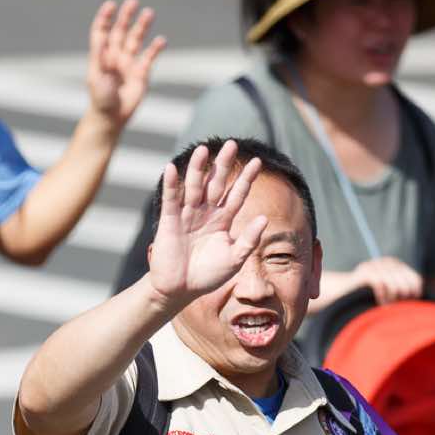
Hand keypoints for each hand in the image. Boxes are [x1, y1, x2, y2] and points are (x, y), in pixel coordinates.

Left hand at [82, 0, 165, 129]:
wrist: (112, 117)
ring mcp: (129, 63)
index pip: (102, 31)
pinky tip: (161, 40)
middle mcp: (115, 56)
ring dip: (142, 26)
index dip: (105, 17)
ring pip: (136, 39)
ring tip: (149, 12)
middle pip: (121, 30)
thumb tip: (101, 38)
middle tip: (133, 1)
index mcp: (101, 55)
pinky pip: (149, 56)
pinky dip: (155, 48)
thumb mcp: (97, 78)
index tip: (111, 5)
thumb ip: (100, 58)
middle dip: (126, 16)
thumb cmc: (100, 99)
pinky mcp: (142, 73)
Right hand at [145, 140, 265, 307]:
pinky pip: (171, 200)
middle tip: (232, 145)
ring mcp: (187, 215)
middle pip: (216, 184)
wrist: (180, 290)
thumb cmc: (208, 275)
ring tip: (204, 150)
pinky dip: (171, 184)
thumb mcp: (234, 260)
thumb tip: (265, 218)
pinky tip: (172, 168)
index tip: (258, 162)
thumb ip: (248, 240)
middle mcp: (206, 213)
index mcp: (223, 220)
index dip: (246, 179)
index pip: (237, 194)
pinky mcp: (169, 221)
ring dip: (198, 169)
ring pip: (194, 187)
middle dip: (224, 165)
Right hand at [350, 256, 424, 305]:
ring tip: (385, 305)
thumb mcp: (389, 289)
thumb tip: (419, 296)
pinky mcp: (366, 272)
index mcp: (396, 264)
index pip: (416, 280)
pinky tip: (379, 302)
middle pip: (406, 285)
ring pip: (395, 286)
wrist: (342, 290)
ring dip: (391, 300)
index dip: (415, 294)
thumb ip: (402, 289)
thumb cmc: (368, 294)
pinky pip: (381, 285)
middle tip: (393, 306)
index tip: (407, 304)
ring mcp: (376, 265)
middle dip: (402, 299)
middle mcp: (387, 262)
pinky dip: (382, 297)